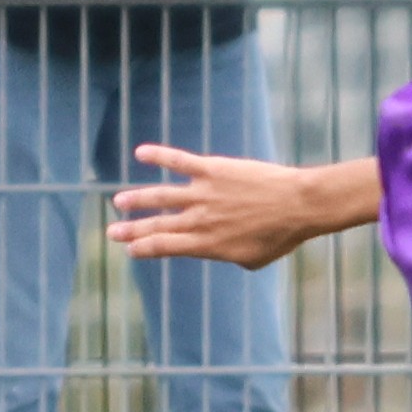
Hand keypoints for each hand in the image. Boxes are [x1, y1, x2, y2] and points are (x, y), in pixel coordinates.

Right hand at [112, 145, 370, 268]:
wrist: (300, 205)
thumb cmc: (283, 235)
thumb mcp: (253, 259)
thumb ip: (229, 255)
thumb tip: (220, 250)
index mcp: (208, 244)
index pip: (167, 247)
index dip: (145, 248)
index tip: (130, 249)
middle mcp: (201, 220)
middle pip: (158, 225)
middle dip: (132, 230)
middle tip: (112, 232)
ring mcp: (205, 194)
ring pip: (161, 196)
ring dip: (137, 199)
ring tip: (119, 201)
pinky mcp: (213, 170)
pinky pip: (179, 161)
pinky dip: (159, 156)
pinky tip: (141, 153)